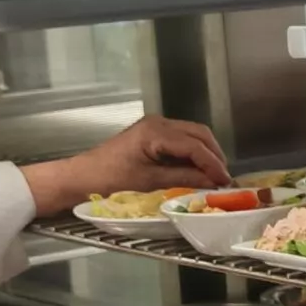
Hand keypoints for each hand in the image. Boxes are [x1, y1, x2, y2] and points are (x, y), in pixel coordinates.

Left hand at [23, 115, 229, 215]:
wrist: (80, 177)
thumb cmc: (108, 179)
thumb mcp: (149, 182)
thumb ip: (183, 179)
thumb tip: (211, 182)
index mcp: (155, 131)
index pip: (194, 145)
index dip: (213, 163)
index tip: (225, 181)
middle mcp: (157, 123)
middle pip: (198, 133)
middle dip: (214, 155)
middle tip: (223, 177)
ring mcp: (154, 127)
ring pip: (192, 135)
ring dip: (205, 153)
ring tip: (213, 175)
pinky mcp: (151, 135)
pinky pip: (180, 140)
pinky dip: (192, 154)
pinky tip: (197, 170)